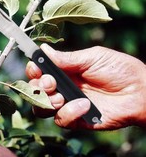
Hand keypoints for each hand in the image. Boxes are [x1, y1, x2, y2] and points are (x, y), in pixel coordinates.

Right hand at [26, 44, 145, 129]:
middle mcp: (63, 86)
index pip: (40, 70)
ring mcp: (68, 103)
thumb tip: (44, 49)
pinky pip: (61, 119)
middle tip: (51, 82)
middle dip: (38, 86)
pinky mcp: (76, 118)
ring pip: (42, 107)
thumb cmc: (118, 69)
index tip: (36, 67)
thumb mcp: (92, 58)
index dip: (34, 69)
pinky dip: (68, 112)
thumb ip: (67, 58)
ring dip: (47, 101)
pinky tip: (84, 104)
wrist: (139, 91)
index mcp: (65, 70)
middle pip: (35, 90)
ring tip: (61, 95)